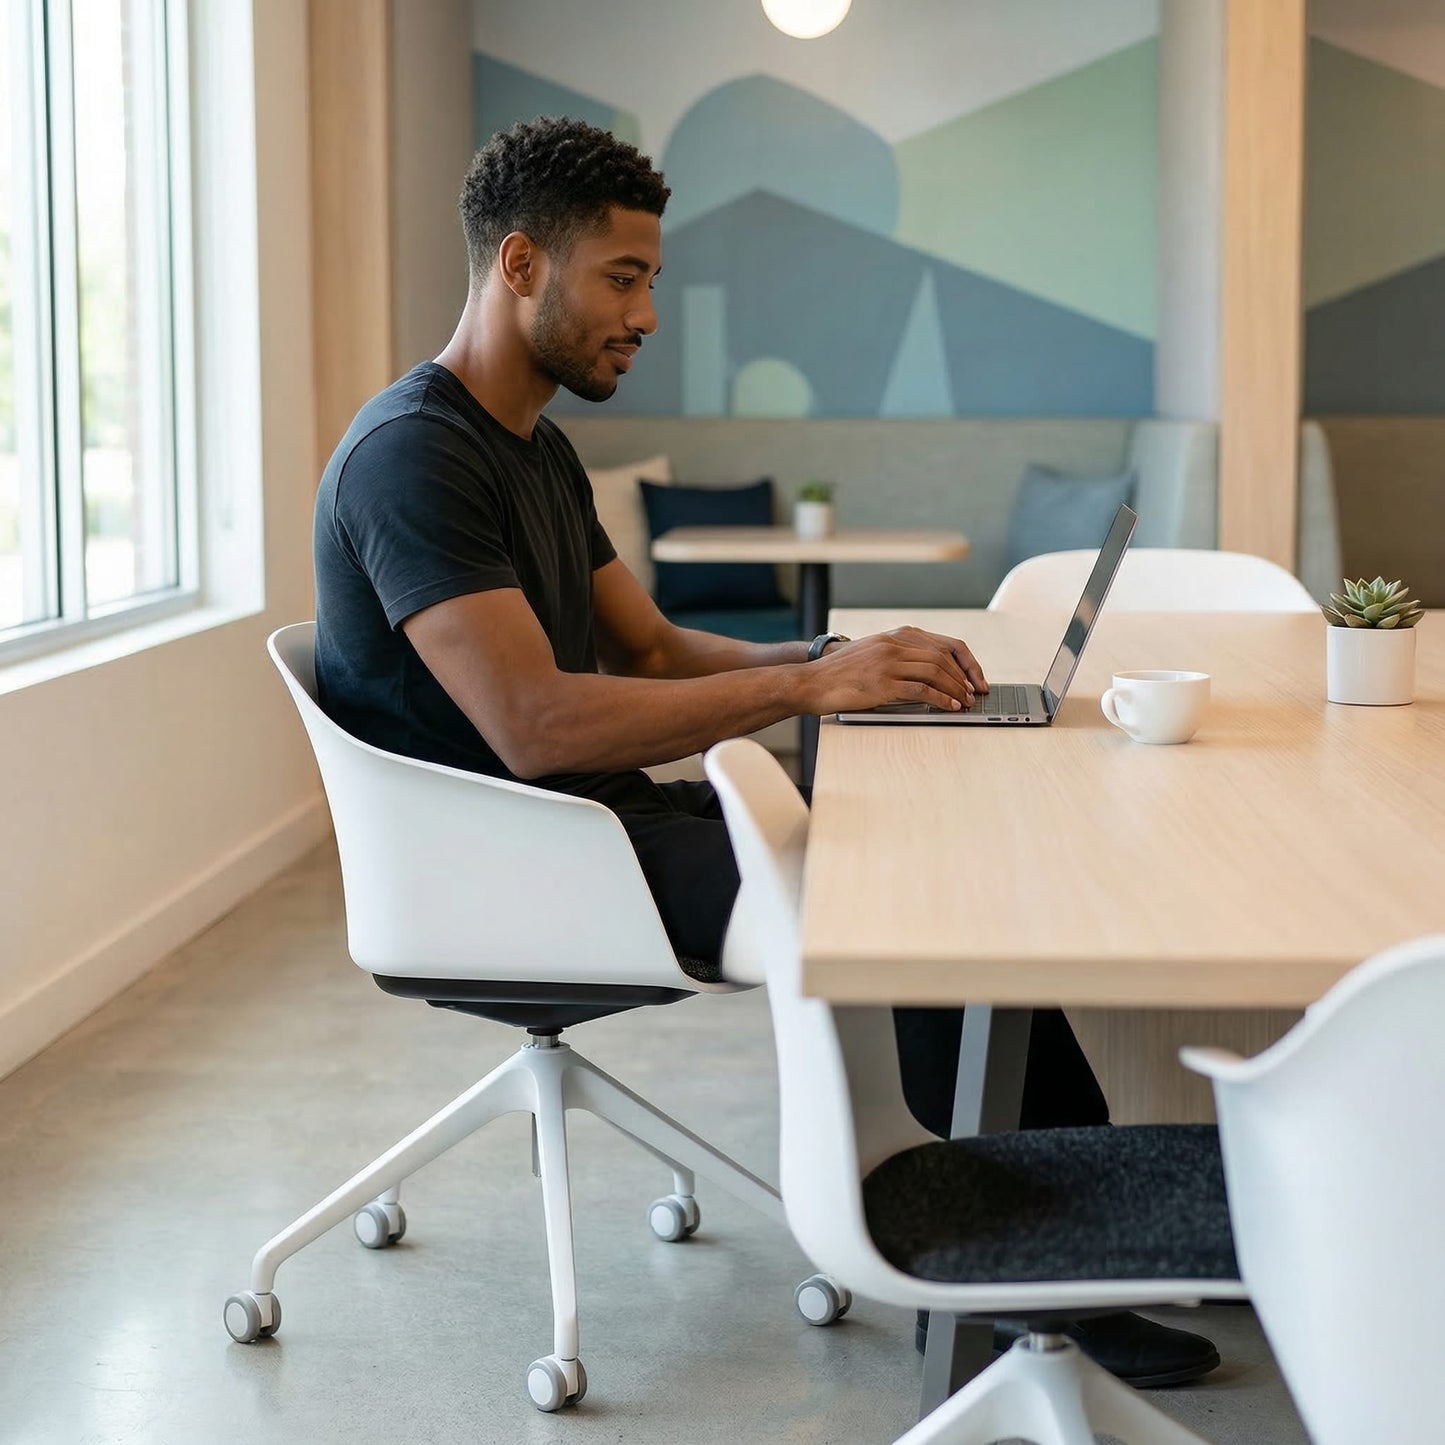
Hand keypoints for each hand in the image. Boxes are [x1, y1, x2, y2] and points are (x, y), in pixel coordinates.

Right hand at [802, 627, 988, 713]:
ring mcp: (888, 662)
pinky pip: (921, 690)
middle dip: (964, 678)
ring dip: (955, 689)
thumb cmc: (842, 673)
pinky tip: (949, 707)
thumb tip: (933, 673)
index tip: (975, 677)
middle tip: (973, 694)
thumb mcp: (873, 653)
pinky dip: (940, 699)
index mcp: (895, 636)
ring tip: (964, 702)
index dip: (966, 662)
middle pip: (943, 657)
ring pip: (935, 672)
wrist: (812, 681)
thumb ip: (900, 655)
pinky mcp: (882, 684)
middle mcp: (894, 644)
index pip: (944, 643)